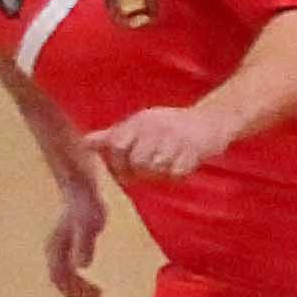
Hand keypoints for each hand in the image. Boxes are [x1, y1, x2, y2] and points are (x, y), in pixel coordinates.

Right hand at [43, 186, 109, 296]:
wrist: (81, 190)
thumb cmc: (88, 206)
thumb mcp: (90, 225)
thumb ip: (85, 244)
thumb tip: (82, 266)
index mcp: (57, 250)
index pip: (62, 279)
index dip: (76, 293)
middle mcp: (54, 253)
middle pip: (62, 284)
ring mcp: (58, 252)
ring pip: (65, 282)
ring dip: (80, 295)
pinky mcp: (66, 251)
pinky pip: (69, 275)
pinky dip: (81, 286)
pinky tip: (97, 291)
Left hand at [87, 102, 236, 178]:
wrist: (211, 120)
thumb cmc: (170, 124)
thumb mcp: (139, 124)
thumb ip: (112, 135)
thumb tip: (85, 143)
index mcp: (140, 121)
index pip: (117, 145)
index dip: (117, 163)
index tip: (124, 170)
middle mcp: (156, 128)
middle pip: (137, 161)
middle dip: (139, 172)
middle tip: (146, 173)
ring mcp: (176, 139)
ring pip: (156, 169)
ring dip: (158, 175)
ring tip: (164, 169)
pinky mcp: (194, 151)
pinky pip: (176, 173)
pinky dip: (176, 176)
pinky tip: (179, 168)